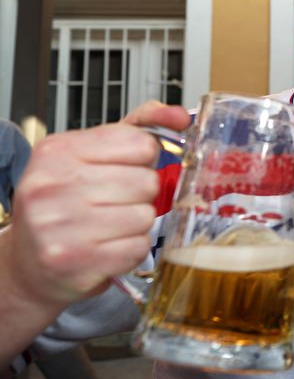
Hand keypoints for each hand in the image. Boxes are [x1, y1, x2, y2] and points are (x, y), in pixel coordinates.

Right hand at [4, 101, 189, 307]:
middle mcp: (52, 186)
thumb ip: (138, 128)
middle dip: (140, 194)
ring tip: (108, 226)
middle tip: (113, 202)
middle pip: (147, 181)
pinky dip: (131, 249)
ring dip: (136, 223)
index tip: (125, 168)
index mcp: (57, 151)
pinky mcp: (75, 262)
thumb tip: (179, 116)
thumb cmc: (66, 204)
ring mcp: (61, 226)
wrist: (29, 262)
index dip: (144, 159)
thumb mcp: (91, 156)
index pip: (141, 143)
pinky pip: (138, 247)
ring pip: (146, 216)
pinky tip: (106, 247)